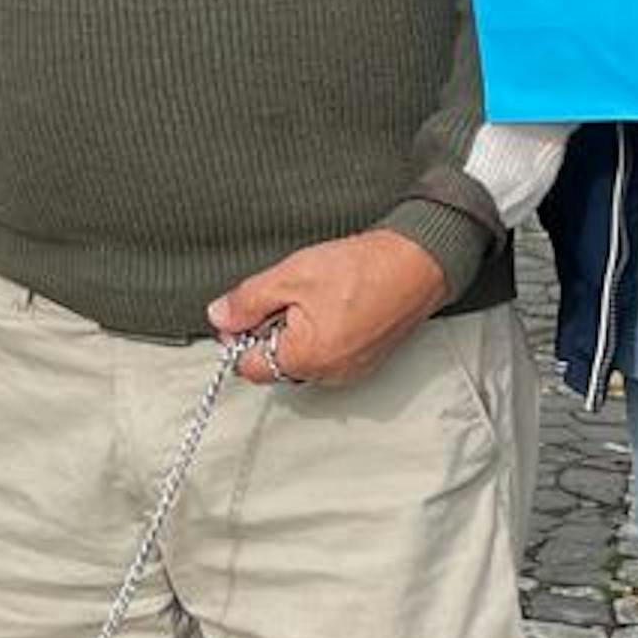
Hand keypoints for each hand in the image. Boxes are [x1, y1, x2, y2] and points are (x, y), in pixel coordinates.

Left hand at [207, 231, 448, 389]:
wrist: (418, 262)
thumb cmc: (361, 269)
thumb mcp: (290, 277)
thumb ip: (248, 302)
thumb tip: (219, 317)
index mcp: (306, 359)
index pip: (249, 366)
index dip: (239, 335)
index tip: (243, 309)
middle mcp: (329, 375)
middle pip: (275, 363)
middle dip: (268, 332)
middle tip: (280, 295)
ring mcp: (350, 370)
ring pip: (302, 357)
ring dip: (294, 332)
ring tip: (310, 296)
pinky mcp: (366, 360)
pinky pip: (327, 353)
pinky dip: (319, 333)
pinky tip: (330, 303)